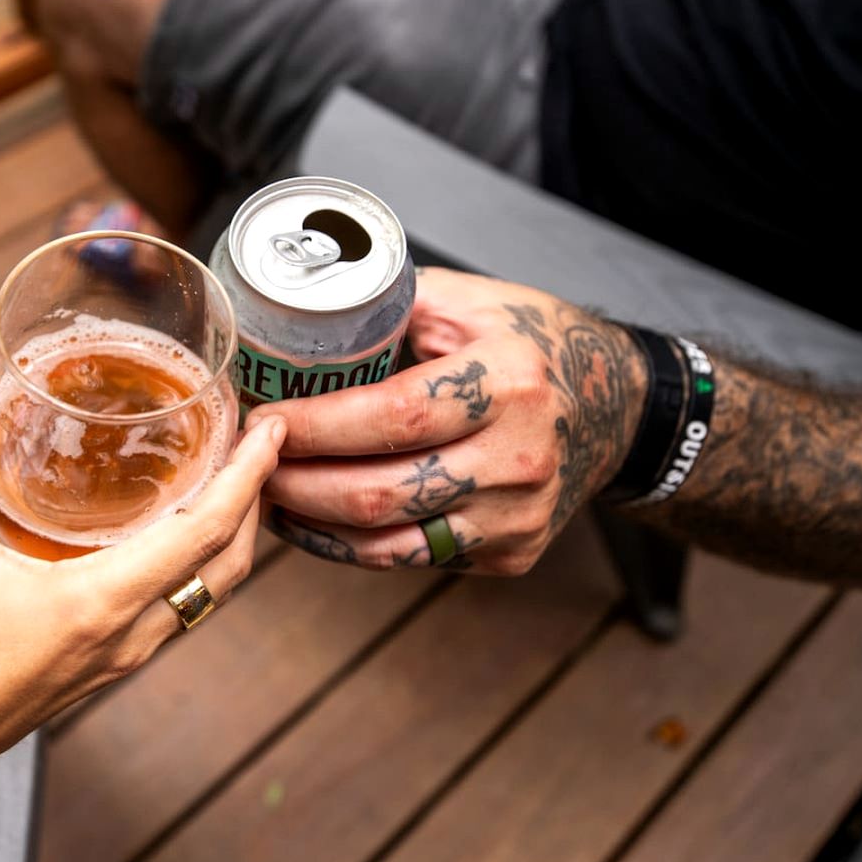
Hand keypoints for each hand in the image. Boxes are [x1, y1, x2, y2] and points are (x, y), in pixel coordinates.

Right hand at [0, 397, 284, 787]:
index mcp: (99, 601)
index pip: (204, 533)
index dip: (248, 477)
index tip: (269, 431)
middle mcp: (130, 630)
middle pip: (229, 563)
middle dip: (256, 497)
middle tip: (259, 439)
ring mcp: (128, 651)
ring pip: (212, 588)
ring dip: (234, 531)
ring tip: (231, 473)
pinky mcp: (116, 659)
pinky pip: (184, 604)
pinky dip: (203, 560)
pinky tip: (182, 526)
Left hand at [252, 267, 648, 575]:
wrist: (613, 408)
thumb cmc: (531, 343)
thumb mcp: (471, 301)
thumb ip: (391, 305)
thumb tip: (298, 312)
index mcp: (507, 383)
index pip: (390, 417)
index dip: (314, 426)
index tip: (261, 418)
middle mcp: (519, 458)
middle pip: (379, 493)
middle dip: (296, 483)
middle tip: (249, 462)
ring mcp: (518, 517)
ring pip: (388, 543)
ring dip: (313, 524)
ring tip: (267, 494)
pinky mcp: (510, 553)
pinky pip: (411, 560)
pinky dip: (350, 547)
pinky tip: (315, 521)